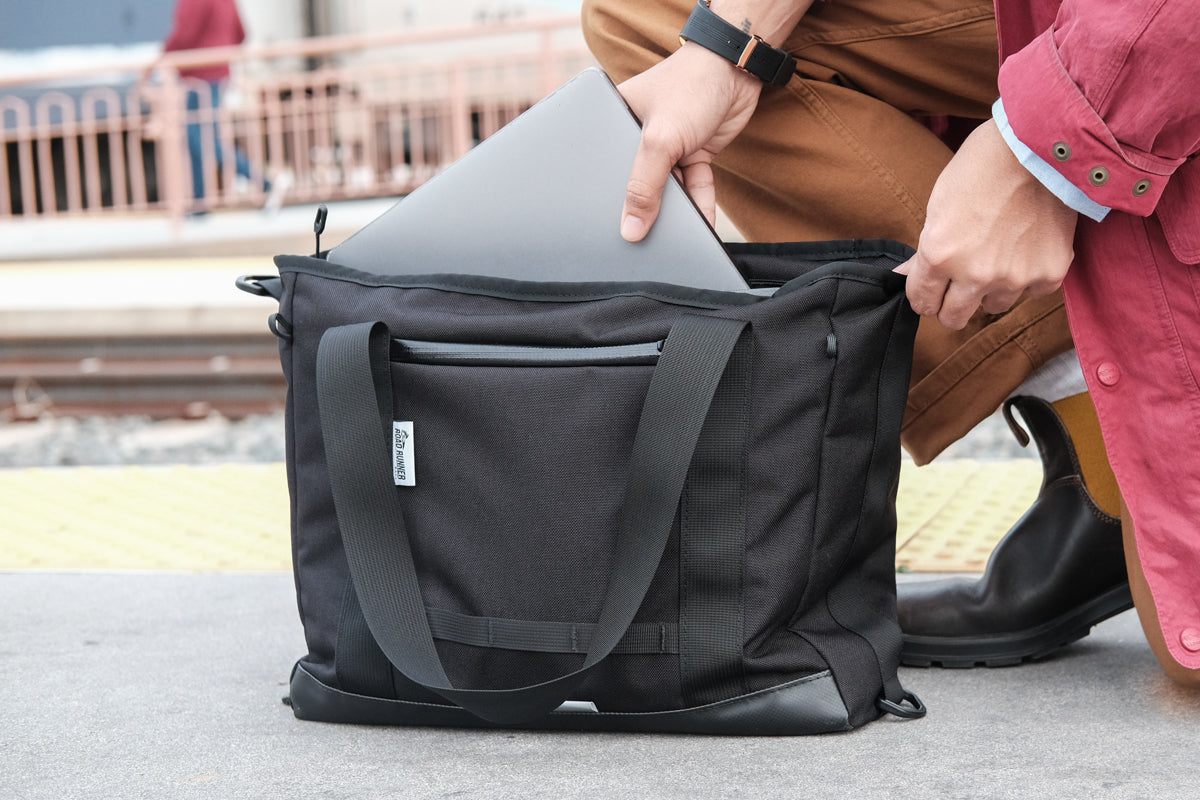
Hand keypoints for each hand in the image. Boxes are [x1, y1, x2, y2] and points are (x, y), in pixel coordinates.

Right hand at [615, 43, 762, 241]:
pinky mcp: (693, 153)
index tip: (613, 230)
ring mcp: (668, 146)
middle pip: (637, 183)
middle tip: (644, 238)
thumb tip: (631, 229)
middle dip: (645, 209)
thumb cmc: (691, 87)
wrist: (737, 71)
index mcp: (616, 122)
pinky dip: (699, 202)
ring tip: (675, 236)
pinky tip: (702, 223)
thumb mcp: (660, 140)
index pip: (605, 169)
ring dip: (677, 210)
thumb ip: (644, 187)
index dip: (608, 199)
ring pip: (668, 189)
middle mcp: (638, 136)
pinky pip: (693, 185)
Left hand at [895, 119, 1078, 329]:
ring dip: (991, 290)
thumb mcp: (939, 206)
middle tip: (958, 287)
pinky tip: (1026, 250)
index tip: (930, 292)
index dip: (923, 297)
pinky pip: (1031, 293)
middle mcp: (975, 275)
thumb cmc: (981, 168)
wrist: (1039, 145)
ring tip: (998, 256)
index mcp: (939, 256)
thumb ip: (925, 250)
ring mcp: (1015, 278)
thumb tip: (904, 276)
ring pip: (993, 307)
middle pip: (954, 319)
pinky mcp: (1049, 273)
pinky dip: (1027, 278)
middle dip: (951, 306)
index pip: (921, 302)